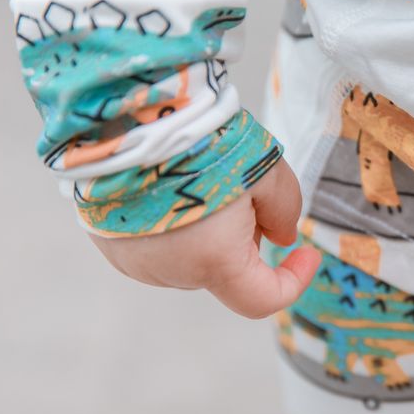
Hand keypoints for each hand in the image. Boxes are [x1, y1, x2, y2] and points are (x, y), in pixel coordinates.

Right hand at [90, 160, 320, 318]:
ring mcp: (133, 259)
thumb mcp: (266, 171)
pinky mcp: (108, 240)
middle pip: (225, 272)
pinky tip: (169, 184)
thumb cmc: (201, 140)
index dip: (292, 281)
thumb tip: (282, 238)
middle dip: (244, 240)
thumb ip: (284, 212)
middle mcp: (169, 271)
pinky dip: (172, 226)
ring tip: (198, 178)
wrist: (124, 112)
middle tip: (240, 188)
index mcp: (214, 262)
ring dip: (206, 234)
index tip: (305, 253)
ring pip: (190, 259)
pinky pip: (155, 245)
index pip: (261, 301)